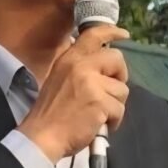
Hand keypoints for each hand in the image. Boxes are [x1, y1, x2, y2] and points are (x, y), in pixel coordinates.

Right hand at [18, 25, 129, 161]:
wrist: (42, 136)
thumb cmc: (51, 112)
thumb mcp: (59, 79)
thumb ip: (79, 69)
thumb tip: (103, 68)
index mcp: (70, 59)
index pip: (93, 35)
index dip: (112, 32)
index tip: (124, 34)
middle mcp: (81, 66)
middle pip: (117, 60)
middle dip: (120, 76)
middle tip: (111, 91)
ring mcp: (92, 83)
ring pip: (121, 89)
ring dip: (115, 105)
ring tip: (99, 114)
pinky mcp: (100, 102)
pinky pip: (120, 109)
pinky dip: (114, 120)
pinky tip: (100, 125)